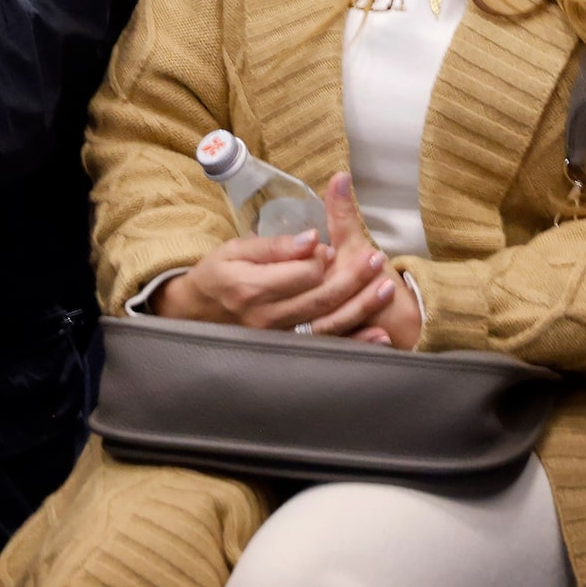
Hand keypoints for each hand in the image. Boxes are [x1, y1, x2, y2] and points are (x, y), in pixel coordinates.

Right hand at [154, 173, 415, 342]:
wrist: (199, 312)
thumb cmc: (219, 274)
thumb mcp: (237, 249)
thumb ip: (275, 246)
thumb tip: (312, 239)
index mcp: (252, 289)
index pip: (300, 275)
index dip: (322, 259)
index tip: (334, 245)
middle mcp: (266, 318)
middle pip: (319, 298)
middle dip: (352, 278)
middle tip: (376, 258)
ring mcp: (279, 337)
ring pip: (328, 323)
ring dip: (361, 306)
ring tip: (386, 287)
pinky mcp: (289, 346)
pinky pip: (326, 344)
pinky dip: (355, 341)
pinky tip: (379, 336)